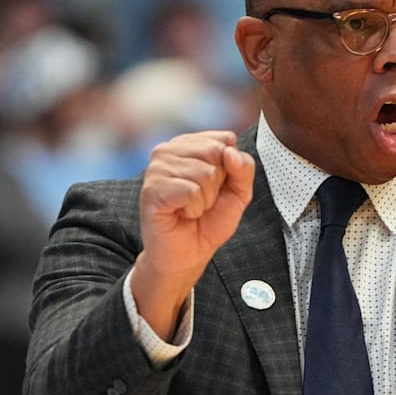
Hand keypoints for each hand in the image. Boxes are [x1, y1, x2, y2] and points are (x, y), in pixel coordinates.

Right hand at [132, 131, 254, 337]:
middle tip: (203, 200)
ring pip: (205, 173)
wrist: (188, 254)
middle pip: (216, 152)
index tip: (217, 187)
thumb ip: (243, 168)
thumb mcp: (238, 192)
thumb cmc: (210, 220)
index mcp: (189, 143)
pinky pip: (191, 191)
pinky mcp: (152, 188)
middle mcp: (169, 149)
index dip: (230, 169)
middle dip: (218, 184)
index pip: (226, 140)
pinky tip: (182, 214)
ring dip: (206, 199)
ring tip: (191, 208)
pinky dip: (194, 208)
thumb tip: (230, 152)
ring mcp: (157, 167)